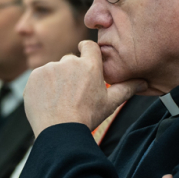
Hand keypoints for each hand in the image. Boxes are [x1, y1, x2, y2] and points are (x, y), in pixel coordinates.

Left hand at [23, 40, 146, 135]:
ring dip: (56, 80)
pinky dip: (43, 87)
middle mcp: (69, 62)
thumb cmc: (87, 117)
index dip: (86, 52)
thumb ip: (126, 88)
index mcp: (90, 65)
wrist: (60, 131)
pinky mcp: (34, 76)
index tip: (84, 61)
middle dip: (71, 73)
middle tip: (73, 93)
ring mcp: (50, 68)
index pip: (88, 46)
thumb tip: (143, 82)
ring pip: (54, 70)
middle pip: (70, 61)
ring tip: (60, 100)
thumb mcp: (110, 103)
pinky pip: (40, 77)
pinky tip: (49, 101)